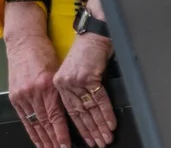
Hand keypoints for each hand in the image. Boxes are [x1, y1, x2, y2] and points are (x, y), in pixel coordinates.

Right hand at [4, 22, 69, 147]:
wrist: (23, 42)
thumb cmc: (43, 53)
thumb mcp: (57, 72)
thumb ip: (60, 92)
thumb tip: (69, 113)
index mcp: (47, 85)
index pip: (55, 116)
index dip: (61, 133)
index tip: (65, 145)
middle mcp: (33, 92)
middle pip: (44, 123)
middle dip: (53, 140)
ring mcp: (22, 94)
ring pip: (34, 123)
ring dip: (42, 139)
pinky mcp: (14, 96)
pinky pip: (23, 118)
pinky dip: (30, 131)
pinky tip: (36, 140)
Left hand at [54, 32, 116, 146]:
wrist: (93, 35)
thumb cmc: (86, 54)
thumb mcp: (74, 73)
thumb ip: (75, 92)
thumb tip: (85, 115)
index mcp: (59, 84)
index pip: (69, 112)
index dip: (79, 128)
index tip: (85, 140)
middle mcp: (65, 83)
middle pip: (79, 113)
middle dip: (91, 131)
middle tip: (98, 143)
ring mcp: (76, 80)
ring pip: (90, 108)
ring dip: (100, 125)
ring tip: (106, 137)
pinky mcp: (88, 75)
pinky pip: (100, 99)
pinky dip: (107, 113)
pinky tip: (111, 123)